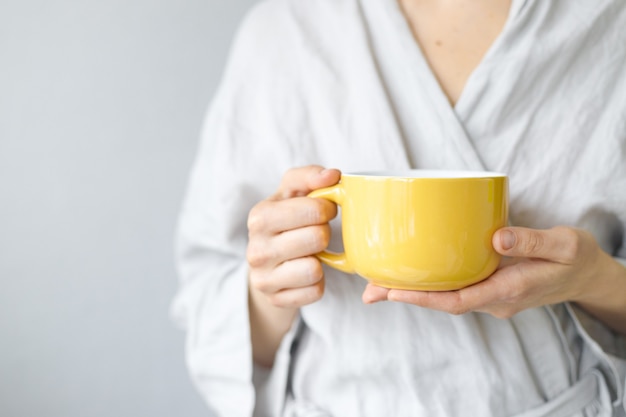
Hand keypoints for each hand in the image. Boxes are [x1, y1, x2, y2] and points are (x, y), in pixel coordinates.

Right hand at [247, 166, 339, 308]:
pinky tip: (306, 273)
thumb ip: (310, 176)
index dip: (327, 208)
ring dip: (321, 261)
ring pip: (314, 269)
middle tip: (317, 233)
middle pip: (317, 238)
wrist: (266, 261)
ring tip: (310, 254)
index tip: (324, 210)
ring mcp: (263, 278)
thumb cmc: (285, 220)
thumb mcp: (291, 193)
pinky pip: (315, 292)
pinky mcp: (276, 299)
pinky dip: (318, 283)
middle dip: (324, 234)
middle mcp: (256, 249)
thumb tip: (332, 175)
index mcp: (260, 216)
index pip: (314, 210)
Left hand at [362, 226, 618, 320]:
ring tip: (377, 282)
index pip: (459, 300)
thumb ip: (532, 241)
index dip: (424, 298)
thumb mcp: (564, 244)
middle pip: (444, 301)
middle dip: (406, 296)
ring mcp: (492, 294)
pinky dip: (430, 282)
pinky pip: (454, 286)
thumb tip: (495, 238)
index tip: (392, 291)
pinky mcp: (489, 284)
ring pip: (446, 296)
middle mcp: (496, 298)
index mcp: (511, 290)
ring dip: (414, 291)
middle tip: (369, 289)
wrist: (588, 275)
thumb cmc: (576, 258)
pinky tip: (412, 272)